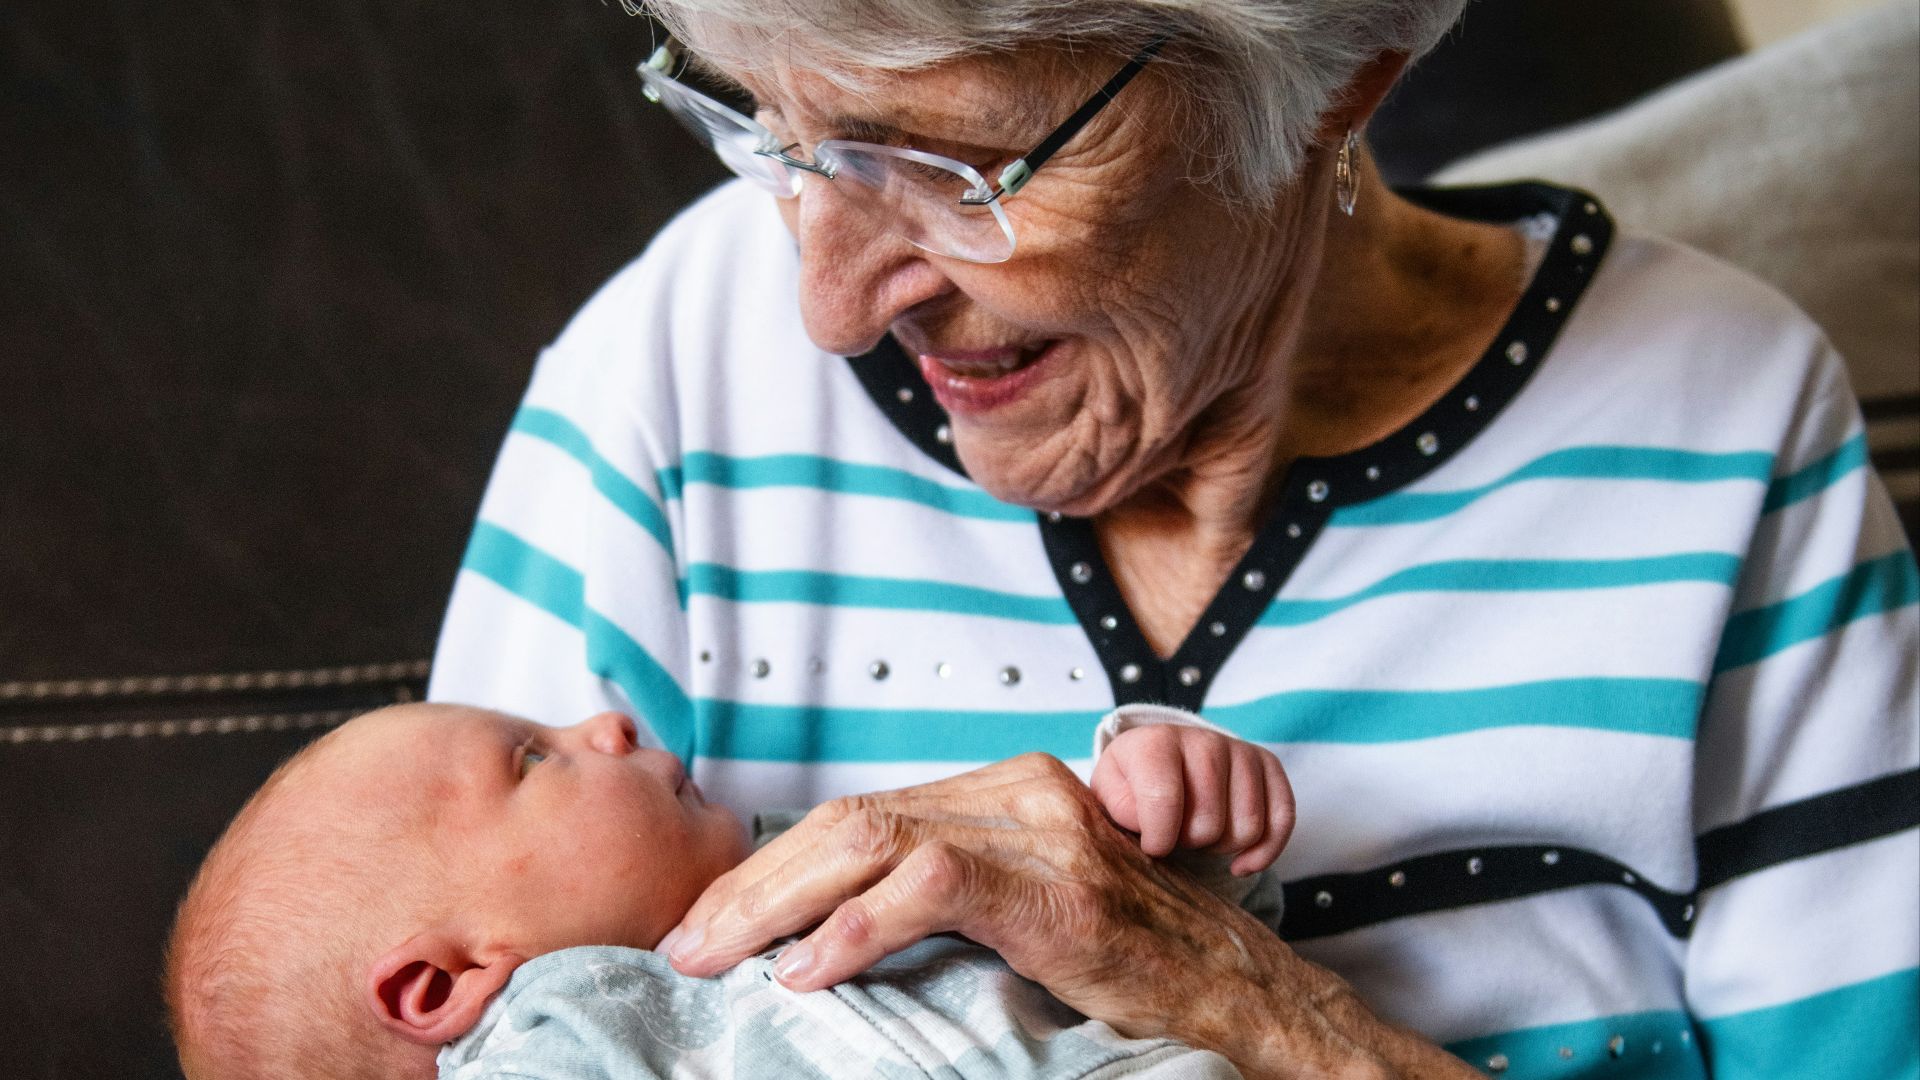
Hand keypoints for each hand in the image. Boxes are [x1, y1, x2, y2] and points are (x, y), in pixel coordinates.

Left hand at [654, 754, 1479, 1078]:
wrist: (1241, 995)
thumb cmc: (1133, 962)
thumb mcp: (1023, 911)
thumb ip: (941, 893)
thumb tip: (821, 928)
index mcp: (1002, 788)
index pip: (857, 813)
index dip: (771, 868)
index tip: (710, 923)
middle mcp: (1017, 790)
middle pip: (849, 821)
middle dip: (752, 887)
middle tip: (686, 947)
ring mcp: (1039, 830)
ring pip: (871, 840)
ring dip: (777, 906)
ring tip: (720, 960)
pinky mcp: (1055, 883)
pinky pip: (930, 885)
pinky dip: (855, 929)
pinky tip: (808, 970)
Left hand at [1091, 723, 1293, 874]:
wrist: (1163, 756)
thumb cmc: (1133, 783)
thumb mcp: (1109, 793)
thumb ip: (1118, 809)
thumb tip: (1150, 826)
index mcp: (1156, 742)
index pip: (1164, 802)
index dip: (1158, 840)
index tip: (1152, 846)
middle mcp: (1204, 739)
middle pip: (1209, 824)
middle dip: (1189, 843)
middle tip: (1177, 834)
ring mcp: (1241, 751)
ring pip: (1247, 829)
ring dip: (1222, 847)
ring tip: (1200, 834)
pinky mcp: (1269, 767)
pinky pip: (1283, 820)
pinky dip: (1263, 853)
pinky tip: (1241, 864)